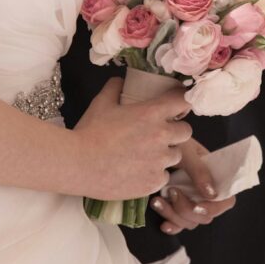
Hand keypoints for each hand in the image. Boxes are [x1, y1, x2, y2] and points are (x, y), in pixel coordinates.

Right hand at [74, 78, 191, 200]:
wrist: (78, 165)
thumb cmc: (88, 132)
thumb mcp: (101, 103)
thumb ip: (115, 88)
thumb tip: (121, 81)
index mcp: (151, 113)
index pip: (183, 102)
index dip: (180, 102)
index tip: (175, 105)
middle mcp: (161, 136)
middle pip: (186, 131)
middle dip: (176, 131)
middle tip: (159, 135)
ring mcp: (159, 161)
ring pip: (175, 156)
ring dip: (165, 154)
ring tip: (146, 156)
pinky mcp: (153, 182)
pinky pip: (163, 177)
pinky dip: (154, 174)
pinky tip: (138, 172)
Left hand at [150, 138, 236, 234]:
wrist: (151, 141)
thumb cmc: (172, 140)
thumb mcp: (186, 151)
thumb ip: (199, 170)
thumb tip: (212, 194)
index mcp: (214, 175)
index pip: (226, 199)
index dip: (214, 208)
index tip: (196, 206)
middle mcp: (205, 190)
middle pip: (206, 215)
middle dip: (187, 210)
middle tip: (171, 192)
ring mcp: (191, 199)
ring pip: (191, 221)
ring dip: (174, 216)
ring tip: (157, 200)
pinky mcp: (177, 205)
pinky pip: (180, 224)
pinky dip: (173, 226)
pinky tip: (163, 224)